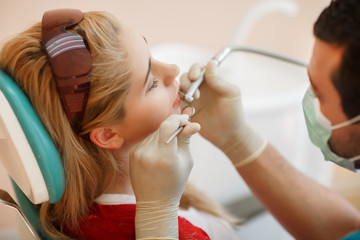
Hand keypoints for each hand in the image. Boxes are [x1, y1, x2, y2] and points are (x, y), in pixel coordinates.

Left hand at [129, 111, 199, 238]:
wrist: (154, 202)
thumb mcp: (186, 161)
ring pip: (155, 133)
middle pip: (162, 127)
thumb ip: (186, 140)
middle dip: (173, 126)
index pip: (168, 125)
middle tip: (182, 131)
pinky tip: (159, 155)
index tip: (185, 120)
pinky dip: (155, 142)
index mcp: (166, 157)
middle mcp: (149, 153)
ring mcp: (138, 153)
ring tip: (170, 149)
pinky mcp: (133, 154)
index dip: (178, 119)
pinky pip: (147, 140)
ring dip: (164, 135)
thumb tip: (193, 123)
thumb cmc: (175, 182)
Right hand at [180, 61, 266, 166]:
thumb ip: (219, 80)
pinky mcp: (186, 111)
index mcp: (211, 81)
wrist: (229, 135)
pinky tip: (188, 110)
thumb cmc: (234, 113)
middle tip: (194, 93)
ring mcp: (192, 100)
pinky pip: (177, 104)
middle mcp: (200, 88)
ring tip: (192, 101)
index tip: (195, 76)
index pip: (198, 69)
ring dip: (183, 92)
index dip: (194, 70)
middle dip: (186, 82)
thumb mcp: (231, 94)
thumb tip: (210, 64)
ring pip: (180, 89)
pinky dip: (179, 104)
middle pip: (185, 77)